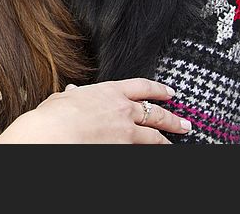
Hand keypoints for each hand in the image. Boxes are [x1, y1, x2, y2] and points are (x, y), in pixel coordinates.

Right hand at [0, 78, 190, 143]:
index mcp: (109, 91)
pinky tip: (157, 154)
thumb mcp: (64, 98)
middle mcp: (122, 109)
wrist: (55, 133)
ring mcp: (125, 131)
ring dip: (166, 140)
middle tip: (184, 123)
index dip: (158, 89)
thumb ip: (73, 95)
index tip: (169, 92)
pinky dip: (151, 152)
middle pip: (155, 112)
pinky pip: (143, 151)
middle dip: (172, 118)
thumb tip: (73, 91)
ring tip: (175, 143)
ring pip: (154, 135)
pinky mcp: (124, 148)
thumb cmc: (55, 115)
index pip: (141, 86)